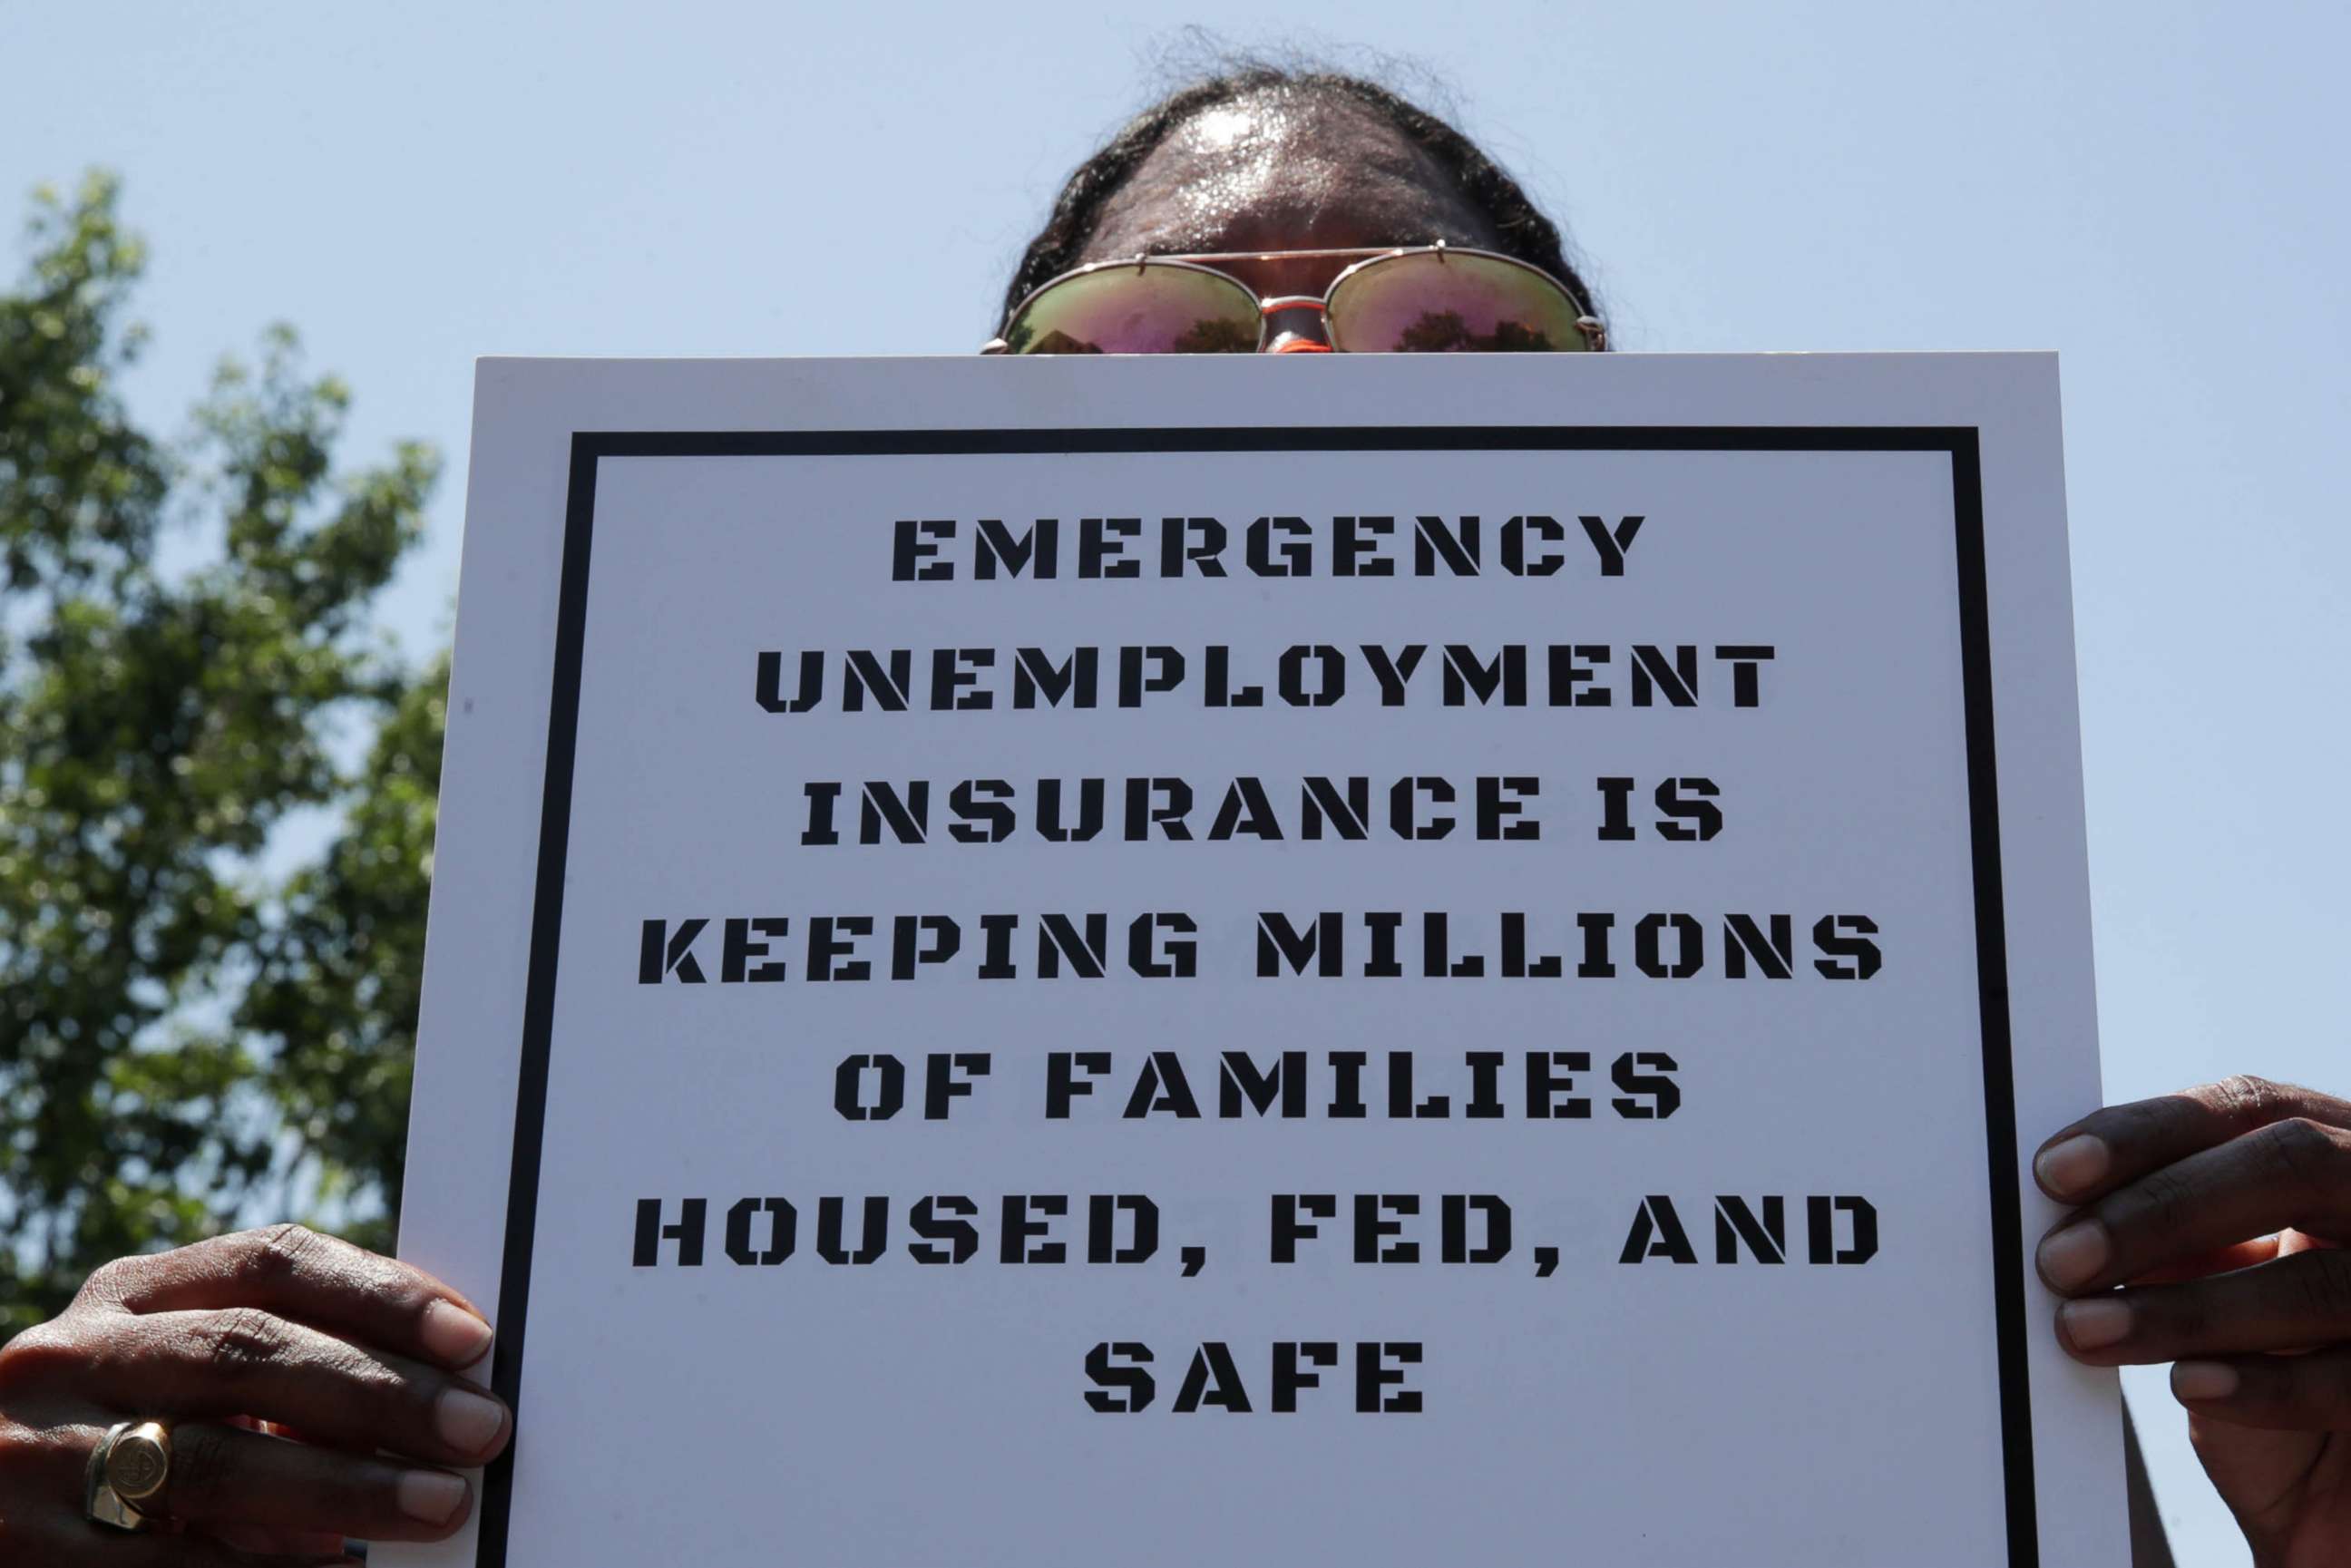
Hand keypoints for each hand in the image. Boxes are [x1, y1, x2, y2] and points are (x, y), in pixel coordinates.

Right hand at [0, 1223, 510, 1563]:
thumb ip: (284, 1376)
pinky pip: (171, 1564)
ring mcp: (37, 1455)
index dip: (380, 1293)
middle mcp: (74, 1358)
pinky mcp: (29, 1553)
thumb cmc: (124, 1451)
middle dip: (381, 1393)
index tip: (473, 1338)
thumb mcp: (182, 1389)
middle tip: (481, 1430)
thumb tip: (442, 1394)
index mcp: (130, 1297)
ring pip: (215, 1460)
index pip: (272, 1262)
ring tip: (439, 1504)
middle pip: (251, 1352)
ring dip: (345, 1485)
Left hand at [2034, 1077, 2350, 1567]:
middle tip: (2061, 1261)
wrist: (2334, 1486)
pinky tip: (2189, 1385)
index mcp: (2338, 1151)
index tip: (2054, 1173)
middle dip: (2163, 1209)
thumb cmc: (2264, 1357)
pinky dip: (2262, 1384)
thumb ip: (2164, 1232)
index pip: (2250, 1107)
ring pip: (2317, 1280)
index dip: (2147, 1132)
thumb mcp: (2214, 1275)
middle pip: (2293, 1165)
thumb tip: (2061, 1212)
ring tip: (2086, 1330)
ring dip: (2188, 1308)